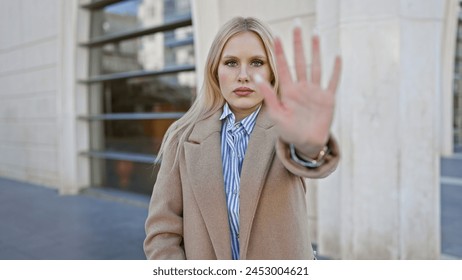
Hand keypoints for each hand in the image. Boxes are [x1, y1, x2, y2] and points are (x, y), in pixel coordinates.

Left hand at [255, 26, 341, 157]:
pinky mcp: (327, 99)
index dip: (280, 52)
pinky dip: (335, 70)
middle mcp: (302, 88)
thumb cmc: (289, 130)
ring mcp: (315, 92)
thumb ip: (268, 94)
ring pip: (316, 67)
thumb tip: (256, 76)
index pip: (283, 67)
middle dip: (298, 44)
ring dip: (316, 51)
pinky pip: (332, 82)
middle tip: (297, 26)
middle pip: (300, 61)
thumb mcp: (276, 113)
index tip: (276, 37)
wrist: (305, 143)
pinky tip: (337, 57)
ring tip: (316, 35)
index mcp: (288, 91)